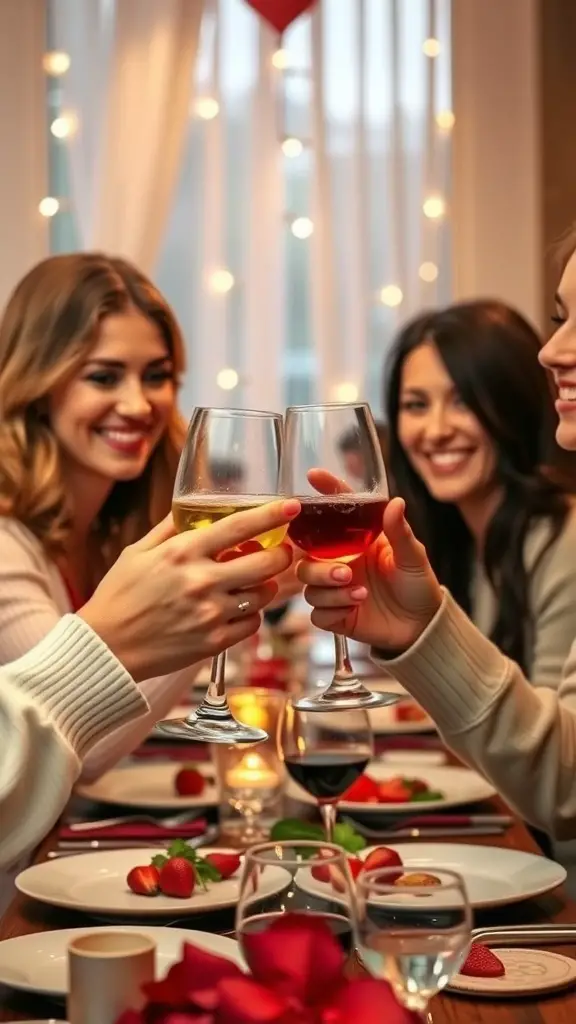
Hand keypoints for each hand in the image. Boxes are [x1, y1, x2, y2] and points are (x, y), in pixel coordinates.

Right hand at [79, 499, 299, 679]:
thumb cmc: (119, 596)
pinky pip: (252, 623)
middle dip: (281, 555)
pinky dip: (250, 614)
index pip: (239, 527)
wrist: (107, 648)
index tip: (292, 506)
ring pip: (263, 594)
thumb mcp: (137, 552)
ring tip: (253, 582)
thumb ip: (170, 530)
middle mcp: (202, 581)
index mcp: (183, 552)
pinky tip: (236, 608)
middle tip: (280, 552)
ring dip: (265, 585)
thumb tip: (192, 508)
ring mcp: (210, 614)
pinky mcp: (214, 642)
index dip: (271, 514)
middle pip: (266, 563)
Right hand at [296, 496, 442, 651]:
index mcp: (357, 542)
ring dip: (330, 590)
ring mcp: (335, 589)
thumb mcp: (413, 556)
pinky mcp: (336, 616)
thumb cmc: (417, 585)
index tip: (313, 474)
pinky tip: (354, 609)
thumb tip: (396, 502)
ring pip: (309, 586)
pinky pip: (317, 613)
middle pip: (307, 557)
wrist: (422, 626)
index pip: (336, 510)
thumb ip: (400, 531)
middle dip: (320, 566)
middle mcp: (340, 562)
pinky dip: (332, 610)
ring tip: (360, 594)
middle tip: (346, 573)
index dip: (325, 491)